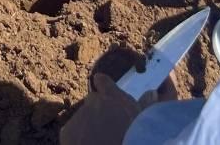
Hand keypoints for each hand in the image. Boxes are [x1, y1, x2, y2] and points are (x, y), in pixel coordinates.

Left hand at [60, 74, 175, 144]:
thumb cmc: (135, 134)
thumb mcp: (143, 118)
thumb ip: (145, 104)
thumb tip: (152, 93)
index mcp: (112, 96)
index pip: (102, 81)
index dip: (103, 85)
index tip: (101, 84)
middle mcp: (93, 102)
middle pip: (92, 103)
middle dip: (97, 113)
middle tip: (107, 129)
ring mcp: (79, 117)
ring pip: (81, 120)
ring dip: (87, 127)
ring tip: (99, 140)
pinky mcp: (67, 132)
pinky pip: (70, 133)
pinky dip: (76, 138)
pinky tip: (88, 143)